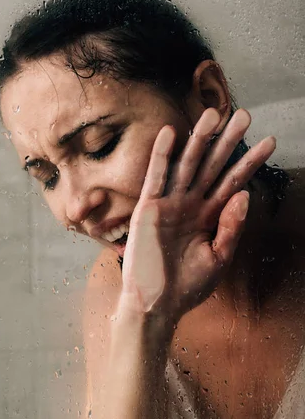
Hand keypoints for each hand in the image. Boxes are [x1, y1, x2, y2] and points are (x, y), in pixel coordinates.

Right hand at [118, 108, 275, 322]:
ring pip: (186, 165)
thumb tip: (245, 194)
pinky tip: (171, 133)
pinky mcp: (148, 208)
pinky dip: (161, 155)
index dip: (250, 162)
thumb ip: (231, 227)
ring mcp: (169, 204)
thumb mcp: (218, 257)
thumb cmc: (187, 286)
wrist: (156, 304)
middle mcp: (190, 205)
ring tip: (213, 114)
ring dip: (199, 140)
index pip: (232, 182)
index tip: (270, 142)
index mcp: (208, 216)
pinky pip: (156, 177)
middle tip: (244, 116)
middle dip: (228, 142)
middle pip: (212, 166)